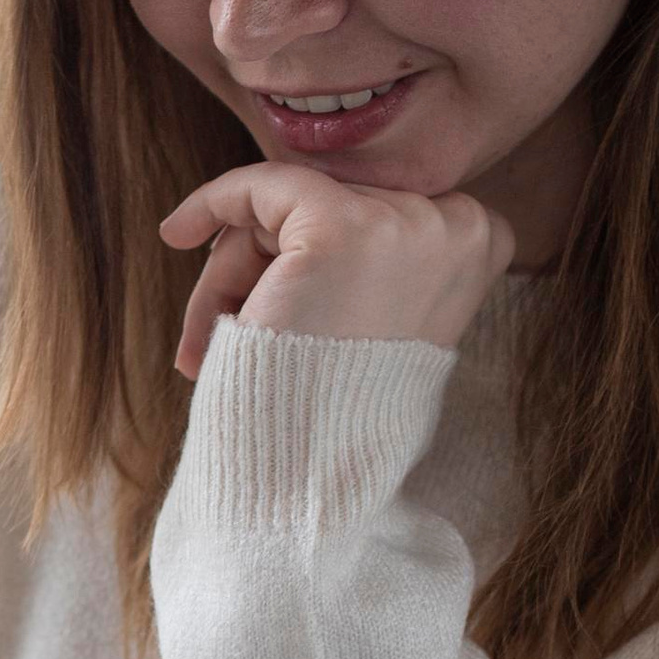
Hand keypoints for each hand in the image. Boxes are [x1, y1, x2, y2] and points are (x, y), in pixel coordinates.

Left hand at [161, 165, 513, 378]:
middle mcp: (458, 224)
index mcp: (482, 243)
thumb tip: (309, 215)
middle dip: (265, 263)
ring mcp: (403, 222)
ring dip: (234, 269)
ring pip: (291, 205)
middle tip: (220, 332)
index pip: (383, 205)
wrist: (313, 472)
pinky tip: (177, 232)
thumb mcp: (384, 317)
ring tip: (208, 342)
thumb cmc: (337, 410)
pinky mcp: (340, 228)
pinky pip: (260, 186)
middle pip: (334, 202)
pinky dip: (212, 202)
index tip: (264, 287)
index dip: (315, 246)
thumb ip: (378, 258)